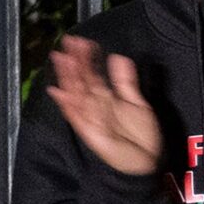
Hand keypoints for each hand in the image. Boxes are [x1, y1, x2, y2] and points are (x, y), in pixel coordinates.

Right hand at [46, 36, 163, 177]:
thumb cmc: (140, 135)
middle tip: (67, 43)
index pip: (92, 74)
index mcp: (105, 98)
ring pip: (77, 94)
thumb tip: (117, 57)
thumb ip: (125, 81)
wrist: (145, 162)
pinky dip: (67, 105)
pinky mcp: (91, 132)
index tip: (81, 41)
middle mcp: (95, 106)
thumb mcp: (136, 102)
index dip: (86, 58)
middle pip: (81, 81)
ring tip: (62, 59)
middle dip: (74, 62)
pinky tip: (58, 92)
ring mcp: (91, 119)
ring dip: (68, 77)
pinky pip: (77, 117)